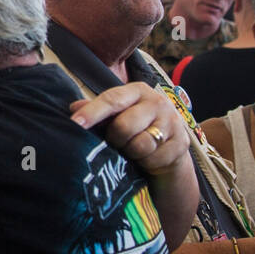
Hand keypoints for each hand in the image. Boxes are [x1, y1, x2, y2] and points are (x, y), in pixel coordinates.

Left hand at [69, 83, 189, 176]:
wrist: (170, 148)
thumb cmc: (136, 128)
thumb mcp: (118, 115)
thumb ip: (97, 111)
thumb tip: (73, 107)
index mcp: (137, 91)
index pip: (112, 99)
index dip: (92, 112)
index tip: (75, 123)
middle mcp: (157, 102)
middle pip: (124, 126)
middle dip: (115, 139)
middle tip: (116, 142)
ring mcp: (172, 122)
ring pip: (139, 145)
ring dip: (131, 152)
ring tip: (133, 149)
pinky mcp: (181, 143)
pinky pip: (154, 158)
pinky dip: (146, 162)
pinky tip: (148, 157)